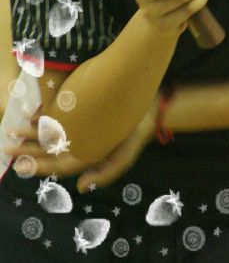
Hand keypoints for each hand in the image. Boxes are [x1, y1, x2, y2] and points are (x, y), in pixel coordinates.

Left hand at [4, 97, 159, 191]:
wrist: (148, 109)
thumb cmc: (136, 135)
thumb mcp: (123, 158)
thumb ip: (103, 174)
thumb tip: (79, 187)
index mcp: (86, 157)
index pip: (56, 164)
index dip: (36, 165)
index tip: (19, 164)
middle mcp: (81, 143)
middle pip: (49, 148)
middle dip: (27, 148)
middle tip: (8, 145)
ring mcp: (82, 127)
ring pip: (52, 131)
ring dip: (33, 130)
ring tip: (16, 127)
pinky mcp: (85, 111)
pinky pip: (61, 113)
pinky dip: (47, 113)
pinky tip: (36, 110)